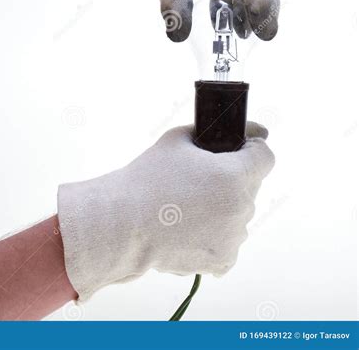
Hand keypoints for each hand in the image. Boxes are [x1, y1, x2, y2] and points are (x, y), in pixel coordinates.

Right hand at [57, 121, 273, 299]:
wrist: (123, 224)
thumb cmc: (147, 178)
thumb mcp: (177, 140)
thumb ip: (213, 131)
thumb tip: (253, 129)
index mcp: (233, 175)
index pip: (265, 156)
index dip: (251, 149)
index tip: (237, 151)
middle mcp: (241, 207)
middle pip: (250, 185)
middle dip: (231, 179)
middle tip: (199, 180)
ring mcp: (234, 236)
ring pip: (240, 214)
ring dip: (224, 208)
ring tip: (189, 208)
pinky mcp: (224, 259)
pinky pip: (230, 241)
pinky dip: (216, 235)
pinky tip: (191, 228)